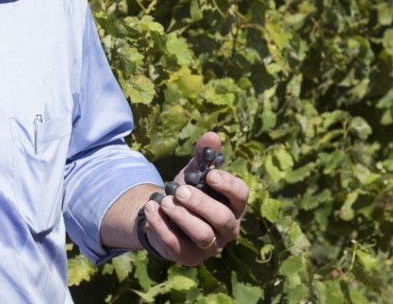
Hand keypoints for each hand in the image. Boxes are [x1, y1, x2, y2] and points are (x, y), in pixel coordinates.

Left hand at [141, 132, 247, 265]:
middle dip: (200, 202)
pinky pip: (176, 245)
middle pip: (222, 219)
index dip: (228, 185)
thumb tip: (212, 136)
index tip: (209, 174)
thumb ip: (203, 154)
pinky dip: (161, 226)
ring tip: (165, 201)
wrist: (166, 216)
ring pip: (203, 235)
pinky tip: (150, 209)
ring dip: (182, 216)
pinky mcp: (189, 257)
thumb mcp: (194, 172)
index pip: (241, 195)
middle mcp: (228, 228)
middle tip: (180, 190)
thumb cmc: (188, 191)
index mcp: (234, 205)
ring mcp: (210, 246)